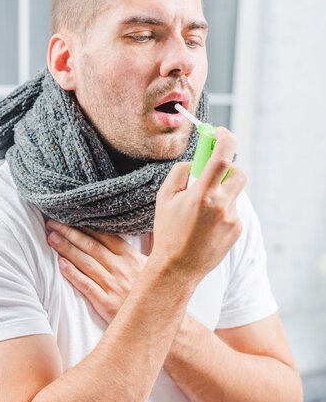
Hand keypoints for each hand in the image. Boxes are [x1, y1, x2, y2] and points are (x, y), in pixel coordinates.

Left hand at [46, 220, 147, 323]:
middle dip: (70, 233)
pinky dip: (73, 274)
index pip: (105, 237)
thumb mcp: (157, 267)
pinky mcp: (107, 304)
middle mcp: (122, 269)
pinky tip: (60, 264)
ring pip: (86, 263)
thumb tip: (152, 230)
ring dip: (67, 249)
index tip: (69, 218)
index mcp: (133, 257)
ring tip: (52, 239)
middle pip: (91, 246)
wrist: (156, 321)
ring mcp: (114, 286)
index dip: (85, 226)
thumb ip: (152, 247)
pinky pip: (86, 285)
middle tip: (53, 224)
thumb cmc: (156, 293)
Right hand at [152, 127, 246, 283]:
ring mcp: (232, 220)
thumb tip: (195, 162)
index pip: (223, 157)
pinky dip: (220, 211)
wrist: (177, 268)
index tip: (219, 133)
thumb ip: (181, 173)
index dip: (225, 139)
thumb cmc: (168, 232)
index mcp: (202, 195)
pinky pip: (232, 211)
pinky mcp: (237, 231)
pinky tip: (205, 227)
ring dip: (221, 193)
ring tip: (201, 211)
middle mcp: (221, 206)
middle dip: (227, 169)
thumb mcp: (164, 198)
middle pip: (238, 173)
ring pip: (233, 193)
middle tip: (210, 174)